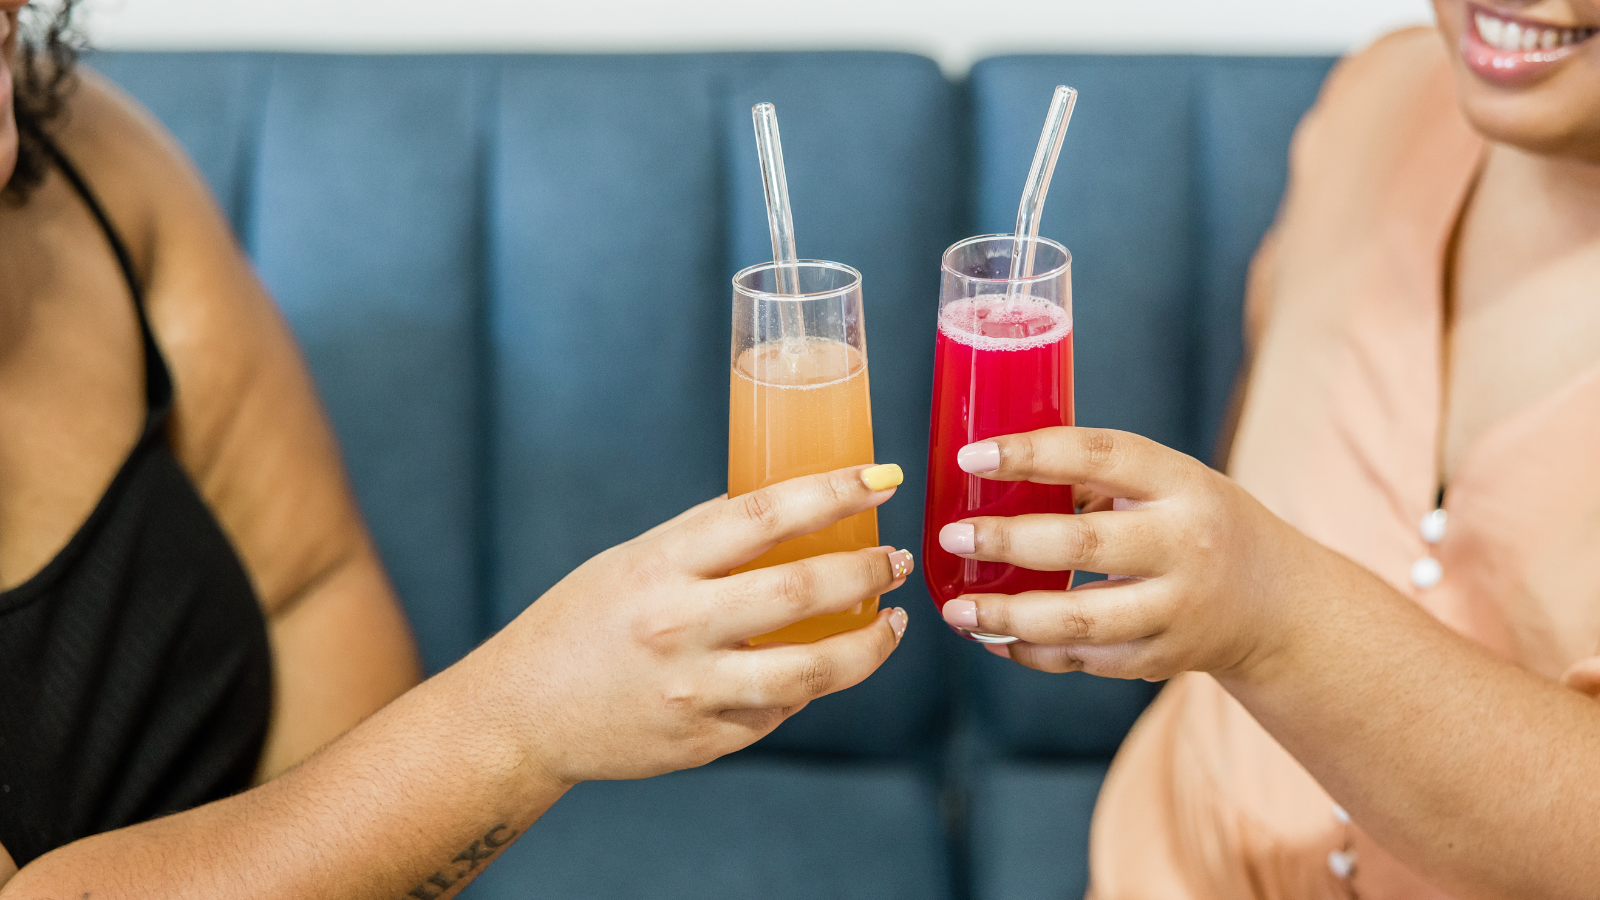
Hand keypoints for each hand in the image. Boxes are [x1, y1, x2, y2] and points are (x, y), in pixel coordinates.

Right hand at [494, 464, 913, 784]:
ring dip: (870, 644)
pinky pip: (780, 712)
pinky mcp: (704, 740)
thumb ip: (704, 538)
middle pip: (803, 590)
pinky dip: (811, 686)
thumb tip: (787, 505)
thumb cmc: (580, 623)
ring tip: (893, 623)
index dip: (833, 492)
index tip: (882, 479)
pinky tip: (824, 667)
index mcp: (661, 566)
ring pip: (812, 670)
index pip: (765, 514)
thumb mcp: (633, 560)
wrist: (523, 715)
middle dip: (868, 570)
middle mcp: (679, 626)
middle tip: (895, 559)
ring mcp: (694, 691)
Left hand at [937, 428, 1325, 680]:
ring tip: (957, 609)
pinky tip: (992, 636)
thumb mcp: (1168, 483)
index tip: (971, 457)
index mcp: (1181, 484)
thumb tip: (994, 478)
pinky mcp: (1162, 659)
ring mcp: (1176, 610)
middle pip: (1082, 544)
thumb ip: (1095, 479)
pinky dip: (1032, 650)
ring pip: (1079, 620)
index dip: (1031, 454)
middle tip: (952, 536)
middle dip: (1007, 541)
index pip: (1100, 457)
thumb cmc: (1196, 524)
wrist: (1275, 604)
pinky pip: (1084, 660)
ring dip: (1007, 615)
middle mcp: (1184, 546)